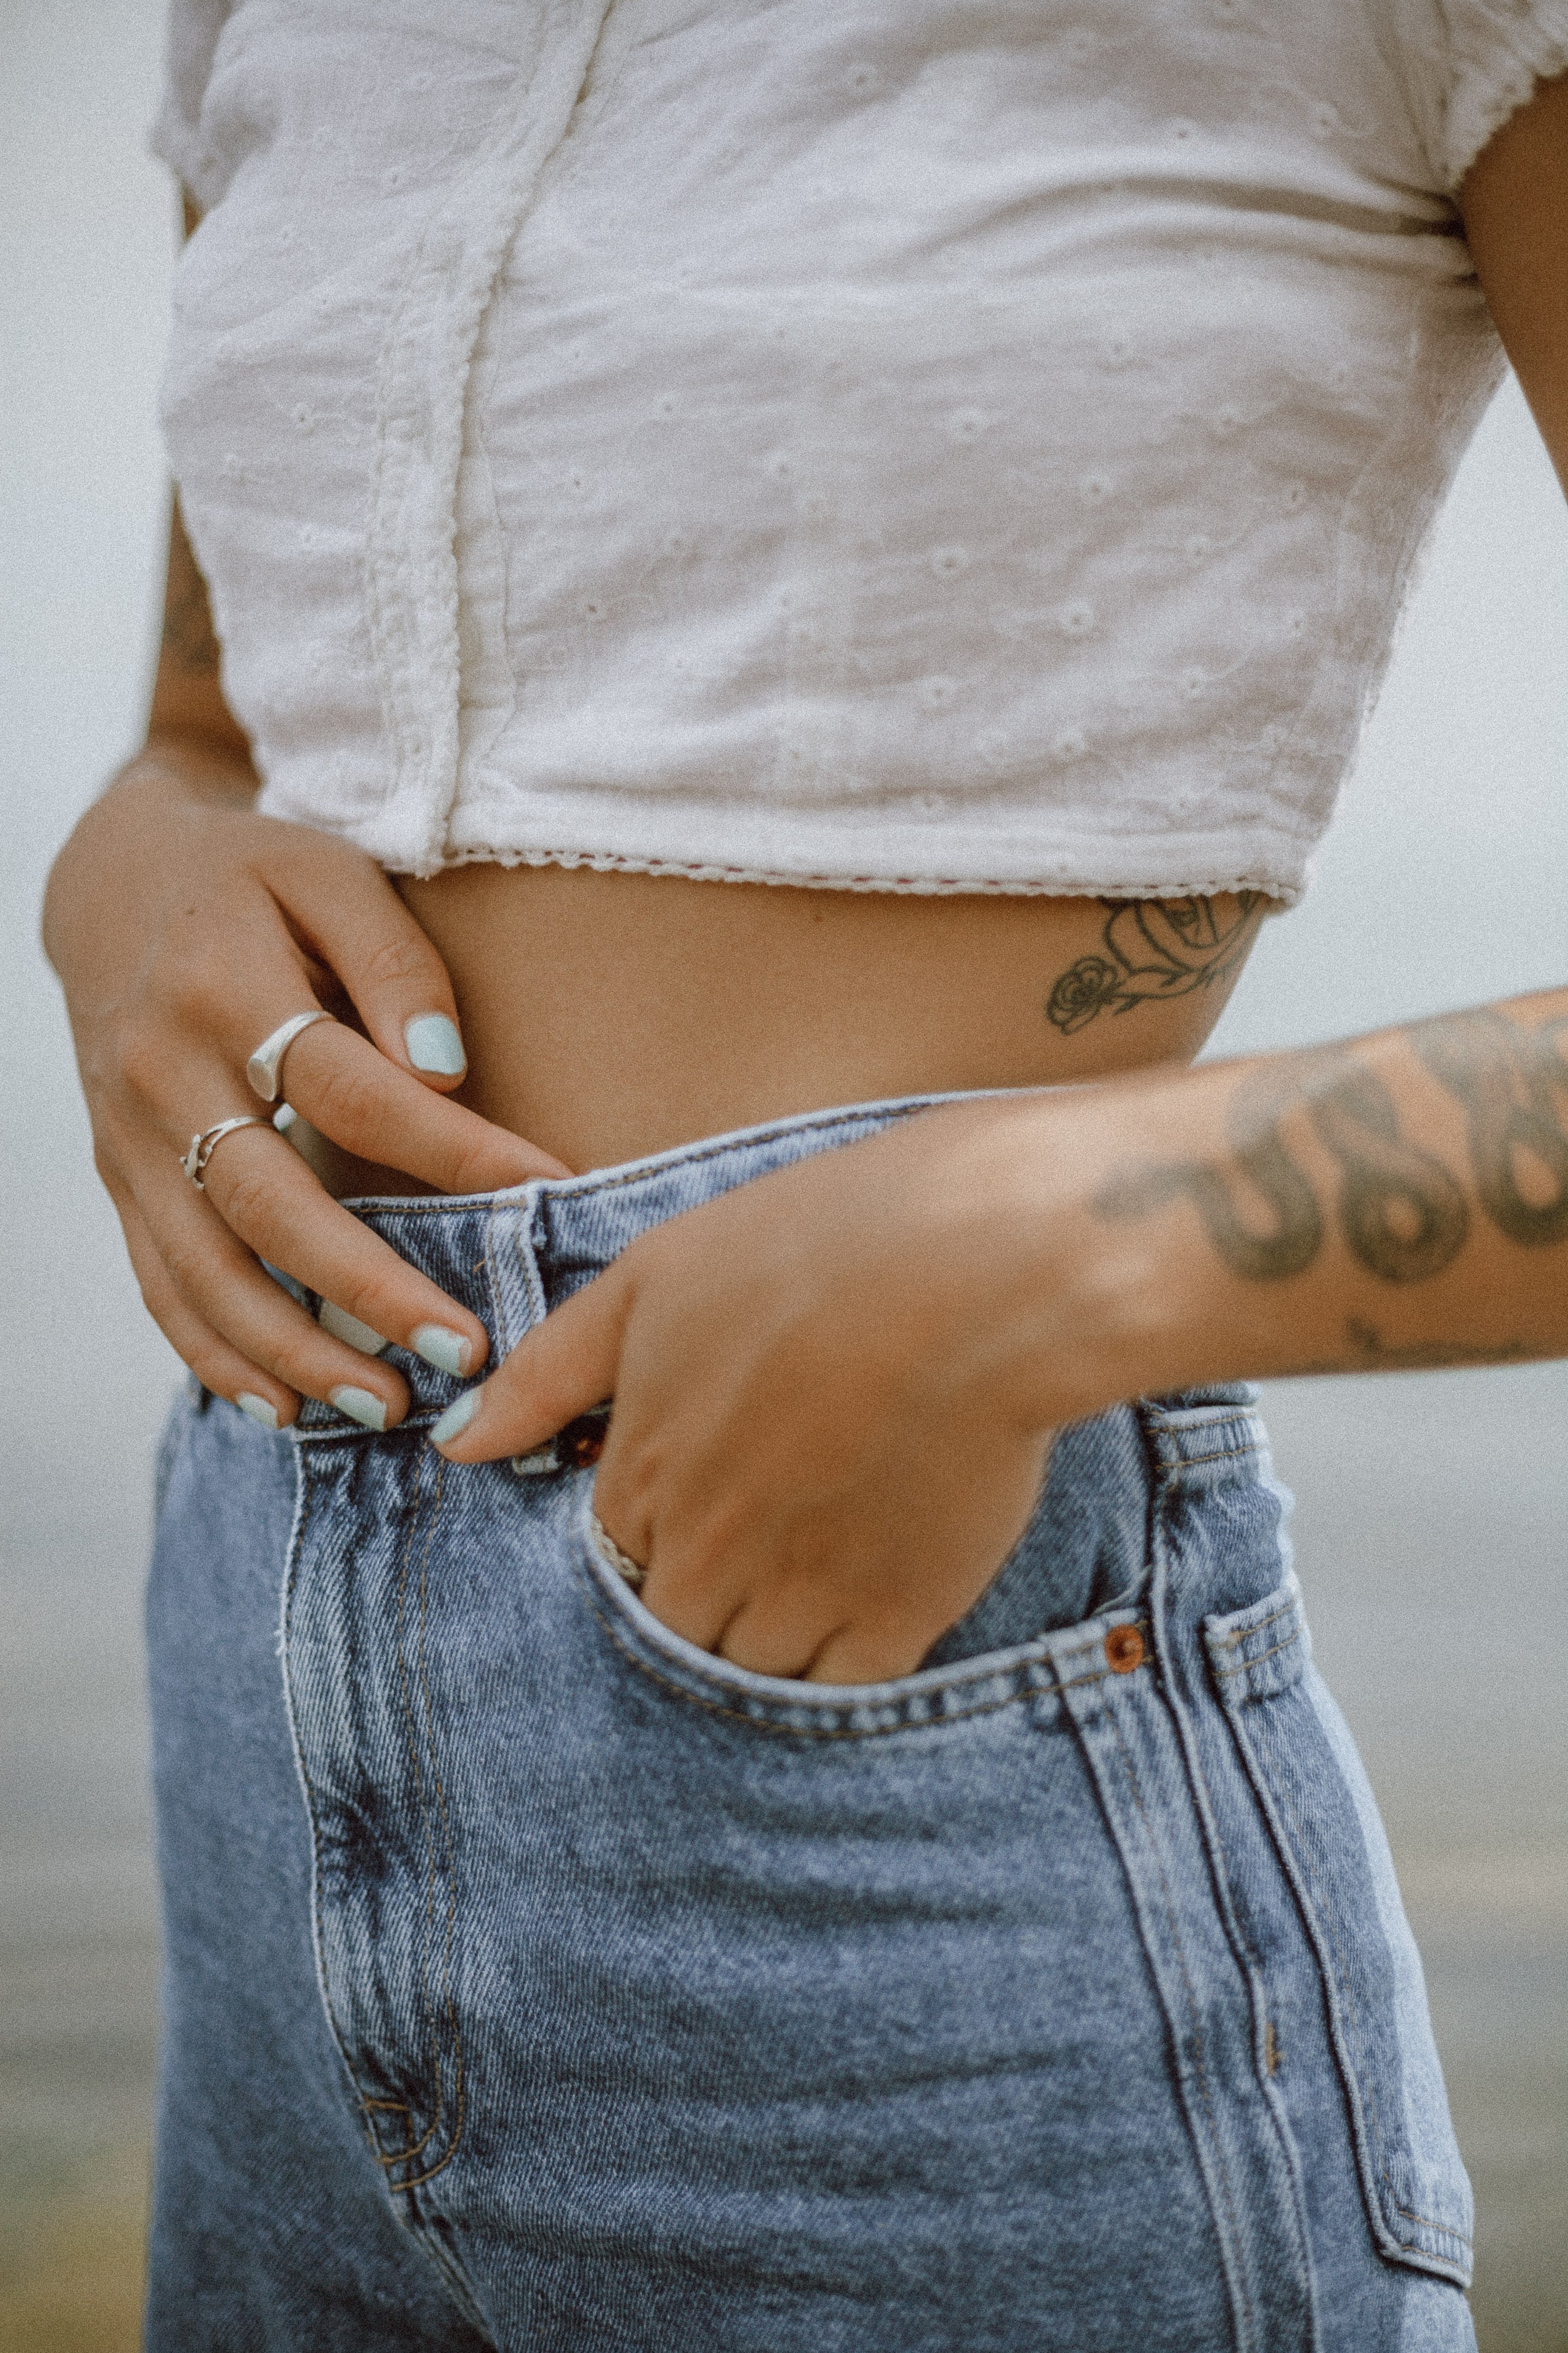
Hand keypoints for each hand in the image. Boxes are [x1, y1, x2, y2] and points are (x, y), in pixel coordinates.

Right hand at [44, 749, 565, 1429]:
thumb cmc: (253, 880)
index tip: (548, 1192)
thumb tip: (446, 1070)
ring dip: (295, 1351)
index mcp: (225, 985)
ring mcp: (132, 1139)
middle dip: (367, 1287)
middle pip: (270, 1202)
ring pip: (207, 1268)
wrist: (109, 885)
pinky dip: (217, 1355)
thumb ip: (396, 962)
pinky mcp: (120, 1179)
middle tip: (462, 1350)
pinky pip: (162, 1285)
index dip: (451, 1147)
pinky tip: (284, 1408)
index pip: (351, 1089)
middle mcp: (164, 1073)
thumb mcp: (330, 875)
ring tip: (386, 1408)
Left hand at [431, 1103, 1079, 1682]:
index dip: (664, 1524)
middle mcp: (708, 1552)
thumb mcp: (655, 1278)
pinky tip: (873, 1589)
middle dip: (708, 1590)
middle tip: (774, 1523)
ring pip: (751, 1667)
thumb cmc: (815, 1245)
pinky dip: (845, 1659)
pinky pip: (842, 1687)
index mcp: (644, 1472)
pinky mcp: (898, 1616)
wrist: (980, 1268)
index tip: (718, 1482)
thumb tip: (455, 1444)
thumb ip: (550, 1371)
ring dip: (773, 1630)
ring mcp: (802, 1592)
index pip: (617, 1554)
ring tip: (826, 1552)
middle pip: (677, 1625)